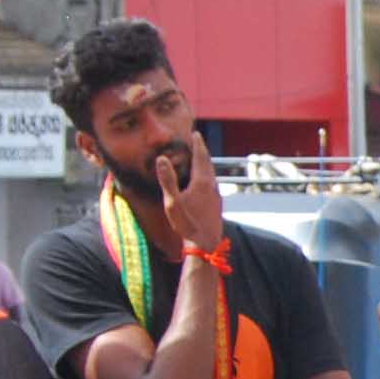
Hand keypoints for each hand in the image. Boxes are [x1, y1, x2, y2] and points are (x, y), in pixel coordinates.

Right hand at [155, 134, 227, 251]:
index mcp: (202, 182)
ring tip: (201, 158)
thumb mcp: (172, 202)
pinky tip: (205, 182)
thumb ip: (167, 179)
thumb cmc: (187, 224)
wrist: (205, 244)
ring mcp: (217, 195)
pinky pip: (213, 183)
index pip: (200, 157)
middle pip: (208, 163)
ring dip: (206, 163)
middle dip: (202, 151)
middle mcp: (212, 186)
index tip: (196, 134)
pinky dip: (208, 175)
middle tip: (199, 140)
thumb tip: (162, 158)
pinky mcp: (218, 204)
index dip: (198, 144)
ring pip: (212, 173)